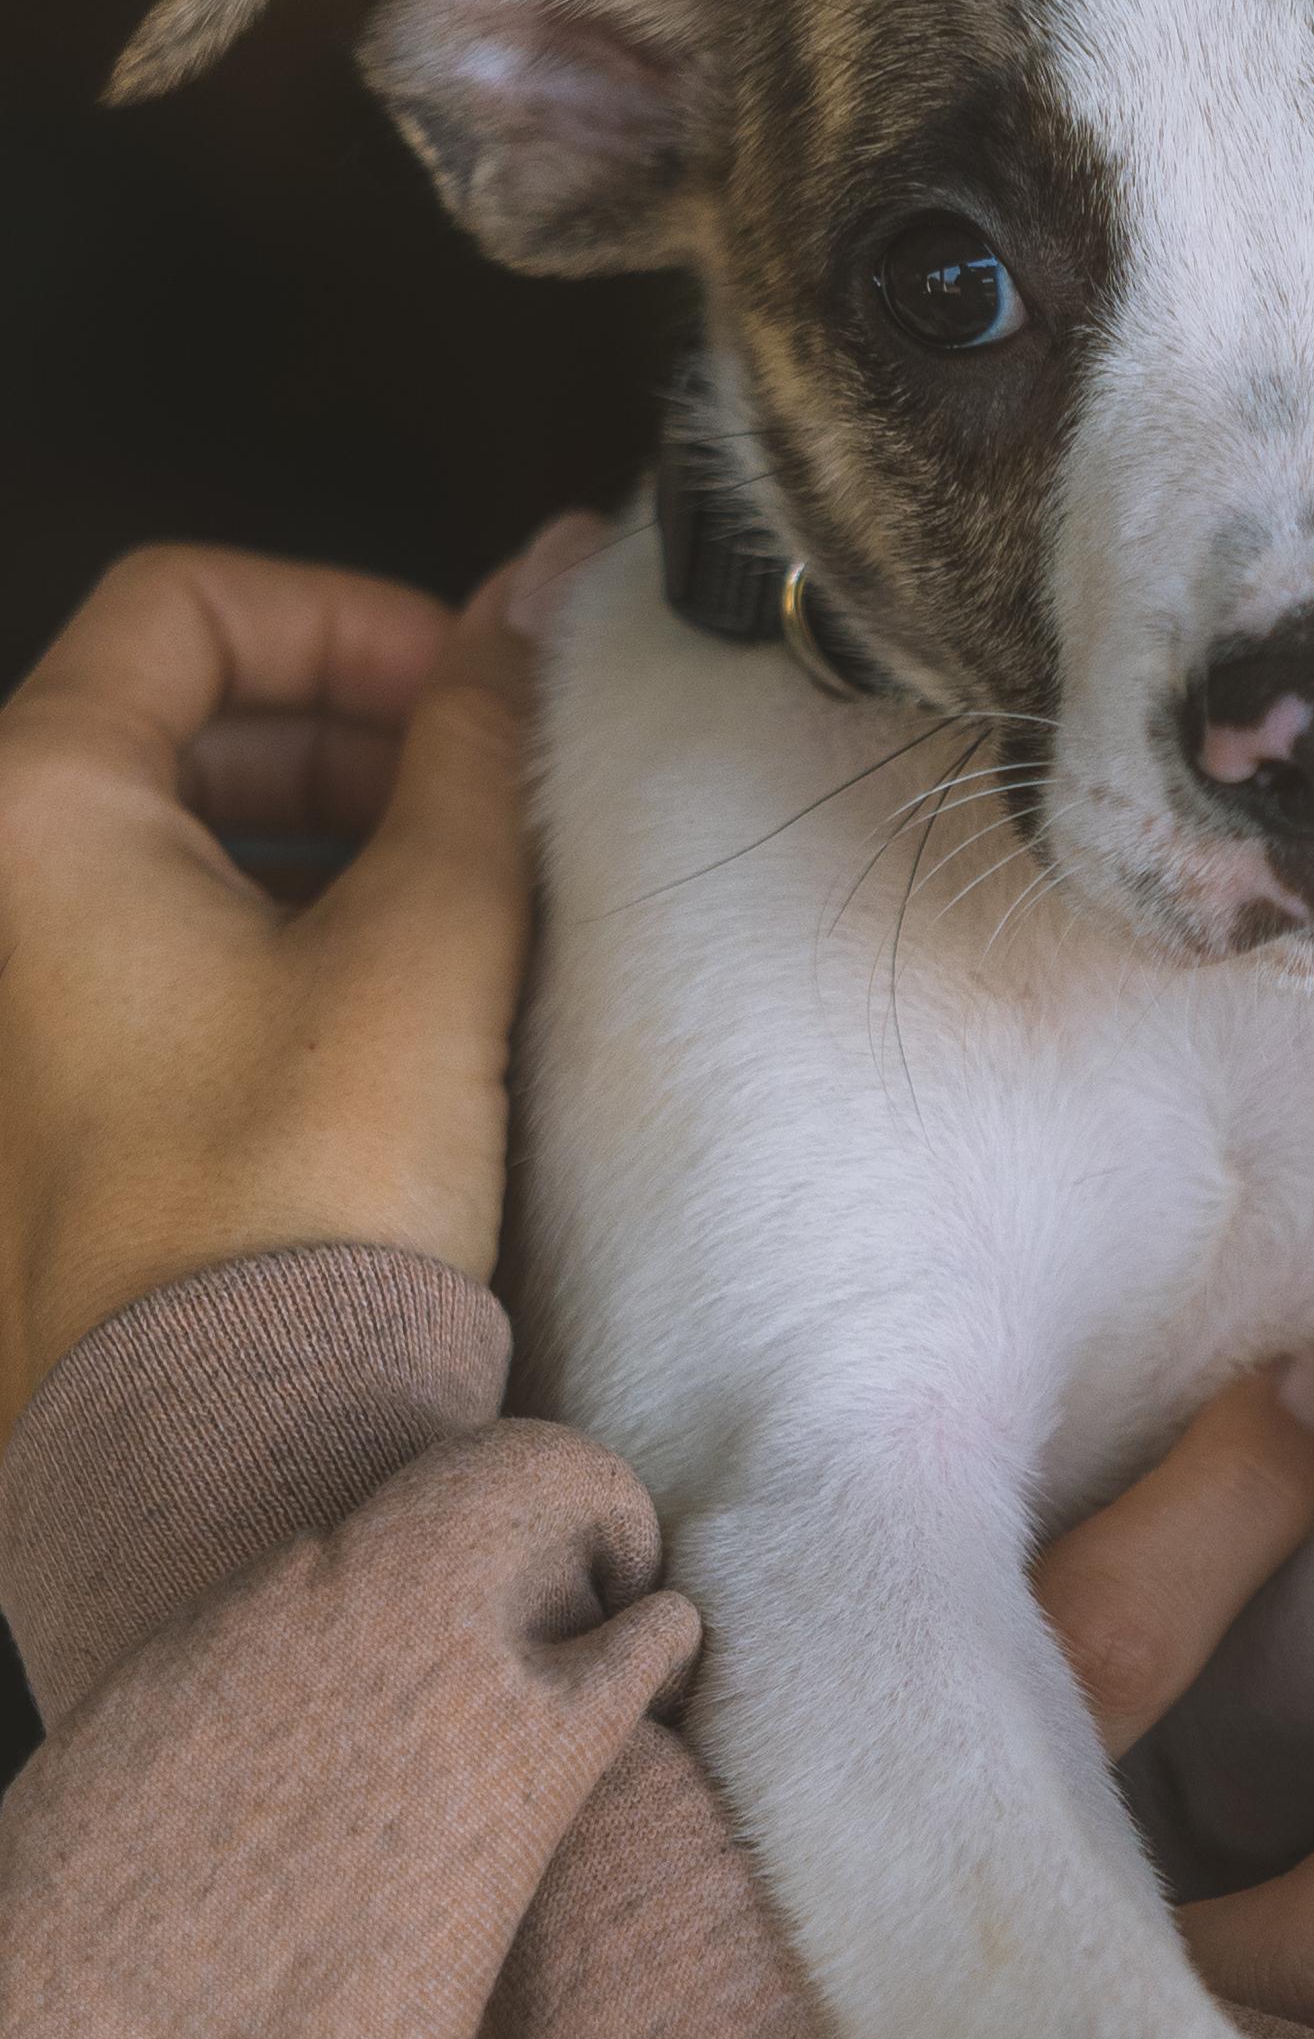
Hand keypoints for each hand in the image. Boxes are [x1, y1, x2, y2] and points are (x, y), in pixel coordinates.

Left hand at [0, 520, 604, 1440]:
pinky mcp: (61, 1100)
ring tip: (465, 887)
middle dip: (355, 725)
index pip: (190, 605)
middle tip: (488, 781)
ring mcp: (16, 1007)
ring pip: (178, 835)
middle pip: (177, 717)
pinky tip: (398, 987)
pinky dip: (284, 921)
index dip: (355, 615)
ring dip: (331, 826)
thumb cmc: (300, 1203)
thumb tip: (537, 584)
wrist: (231, 1453)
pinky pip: (168, 946)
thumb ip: (483, 739)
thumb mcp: (427, 936)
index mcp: (33, 815)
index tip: (472, 684)